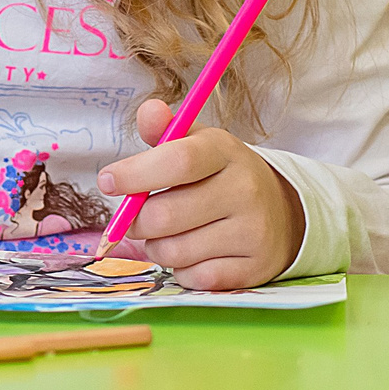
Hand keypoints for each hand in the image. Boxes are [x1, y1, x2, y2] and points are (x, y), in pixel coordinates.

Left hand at [98, 97, 304, 289]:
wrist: (282, 213)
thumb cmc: (222, 174)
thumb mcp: (199, 143)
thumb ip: (166, 129)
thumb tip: (148, 110)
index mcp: (226, 152)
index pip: (177, 161)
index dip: (134, 173)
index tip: (106, 181)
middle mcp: (245, 191)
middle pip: (164, 215)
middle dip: (135, 221)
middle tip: (134, 218)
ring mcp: (253, 233)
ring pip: (173, 251)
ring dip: (155, 247)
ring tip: (167, 234)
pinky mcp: (254, 269)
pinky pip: (194, 278)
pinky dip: (180, 270)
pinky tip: (191, 254)